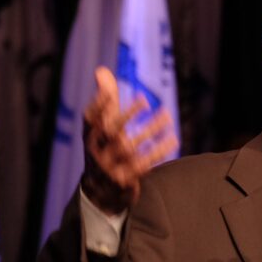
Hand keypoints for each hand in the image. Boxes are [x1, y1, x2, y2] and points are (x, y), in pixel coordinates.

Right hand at [81, 66, 178, 214]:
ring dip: (150, 130)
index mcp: (89, 135)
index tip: (108, 91)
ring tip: (167, 115)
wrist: (100, 191)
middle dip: (127, 115)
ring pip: (130, 147)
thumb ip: (105, 99)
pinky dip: (158, 151)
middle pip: (110, 132)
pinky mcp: (124, 180)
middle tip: (145, 100)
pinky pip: (143, 164)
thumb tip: (101, 70)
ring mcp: (109, 167)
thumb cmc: (104, 147)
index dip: (98, 104)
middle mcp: (96, 151)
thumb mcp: (101, 126)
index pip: (90, 118)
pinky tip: (173, 139)